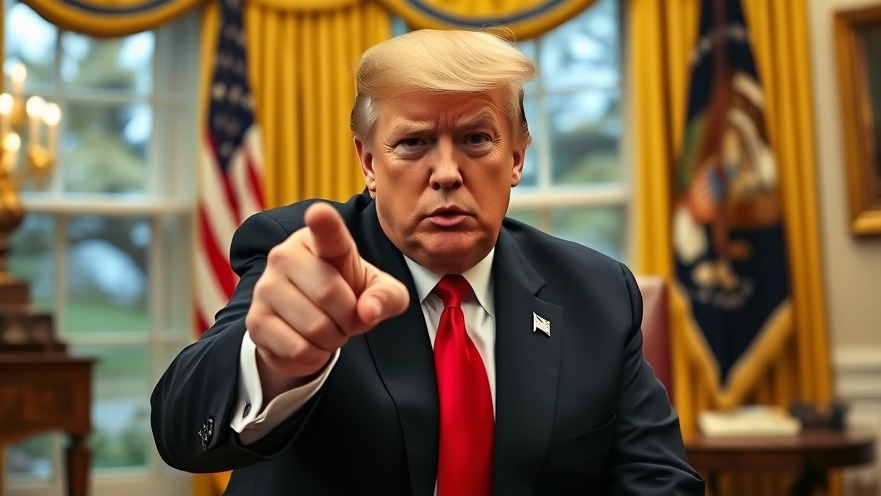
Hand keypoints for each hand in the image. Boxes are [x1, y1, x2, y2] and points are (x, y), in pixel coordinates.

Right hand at [246, 202, 409, 397]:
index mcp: (319, 240)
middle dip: (349, 318)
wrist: (310, 326)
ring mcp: (265, 287)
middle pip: (328, 294)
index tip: (319, 213)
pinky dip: (315, 356)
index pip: (325, 231)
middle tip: (347, 317)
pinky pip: (298, 349)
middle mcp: (284, 255)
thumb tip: (368, 311)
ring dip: (333, 339)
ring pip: (315, 326)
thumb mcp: (379, 292)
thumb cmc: (349, 295)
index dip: (323, 221)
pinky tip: (311, 343)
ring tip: (329, 328)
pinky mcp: (256, 321)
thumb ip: (387, 296)